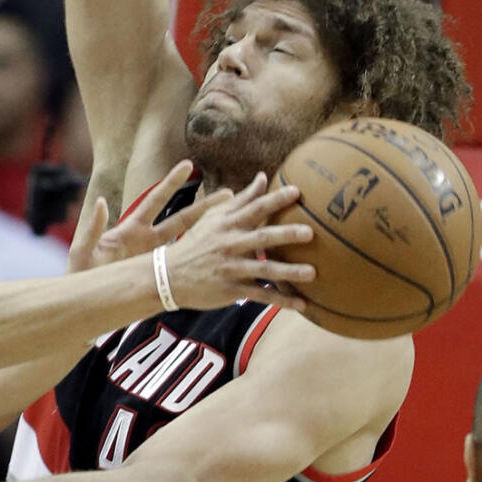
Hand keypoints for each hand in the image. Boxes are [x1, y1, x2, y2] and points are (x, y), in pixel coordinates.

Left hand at [68, 160, 232, 272]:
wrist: (87, 302)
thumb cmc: (82, 274)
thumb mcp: (84, 250)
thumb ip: (93, 227)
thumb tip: (102, 201)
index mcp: (131, 230)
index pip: (155, 201)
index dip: (171, 183)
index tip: (189, 165)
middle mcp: (147, 241)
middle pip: (181, 219)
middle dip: (204, 206)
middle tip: (229, 193)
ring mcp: (155, 259)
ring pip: (187, 242)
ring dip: (208, 233)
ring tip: (233, 222)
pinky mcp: (158, 277)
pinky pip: (182, 266)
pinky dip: (199, 261)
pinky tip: (220, 258)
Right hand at [165, 172, 314, 310]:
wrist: (168, 276)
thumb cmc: (195, 243)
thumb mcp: (213, 217)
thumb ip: (241, 199)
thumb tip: (262, 176)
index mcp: (227, 224)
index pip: (254, 208)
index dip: (275, 199)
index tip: (297, 192)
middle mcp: (230, 244)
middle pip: (262, 238)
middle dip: (286, 235)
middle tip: (310, 233)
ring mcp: (231, 269)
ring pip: (264, 270)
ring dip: (289, 272)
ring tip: (313, 272)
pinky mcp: (231, 290)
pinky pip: (260, 295)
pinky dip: (281, 300)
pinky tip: (302, 304)